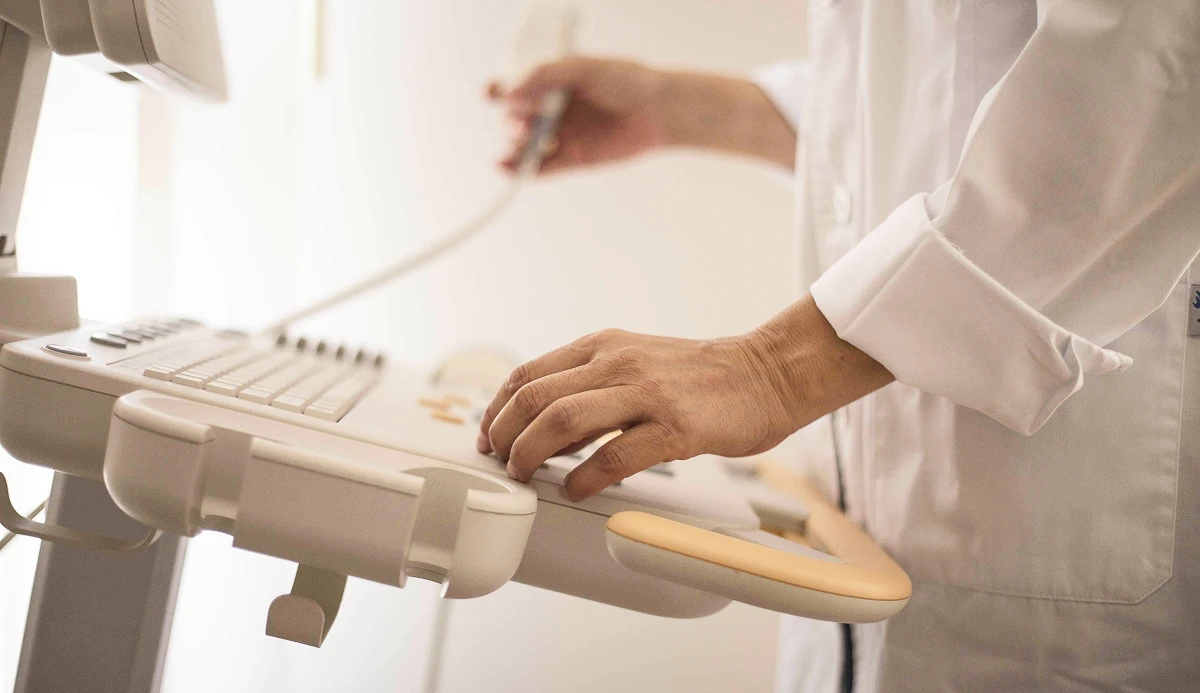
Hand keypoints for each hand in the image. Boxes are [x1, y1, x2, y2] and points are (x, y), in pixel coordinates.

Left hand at [476, 297, 893, 499]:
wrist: (764, 373)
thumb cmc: (700, 376)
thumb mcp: (635, 364)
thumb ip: (591, 389)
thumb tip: (545, 429)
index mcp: (603, 346)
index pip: (528, 374)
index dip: (498, 410)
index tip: (488, 437)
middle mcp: (618, 362)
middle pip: (536, 396)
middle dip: (504, 434)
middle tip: (500, 462)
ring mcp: (646, 393)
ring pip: (564, 419)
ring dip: (532, 452)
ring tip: (526, 475)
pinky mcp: (676, 426)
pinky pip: (616, 454)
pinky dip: (586, 476)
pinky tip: (578, 489)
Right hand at [488, 57, 670, 174]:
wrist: (658, 110)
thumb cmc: (626, 81)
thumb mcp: (584, 68)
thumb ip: (545, 74)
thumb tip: (509, 90)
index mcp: (548, 84)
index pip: (511, 87)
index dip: (496, 90)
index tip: (492, 92)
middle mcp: (549, 110)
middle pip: (511, 119)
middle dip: (511, 121)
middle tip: (528, 122)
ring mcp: (558, 136)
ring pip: (521, 146)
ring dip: (514, 146)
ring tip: (530, 140)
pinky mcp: (570, 160)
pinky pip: (538, 170)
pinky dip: (521, 171)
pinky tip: (509, 168)